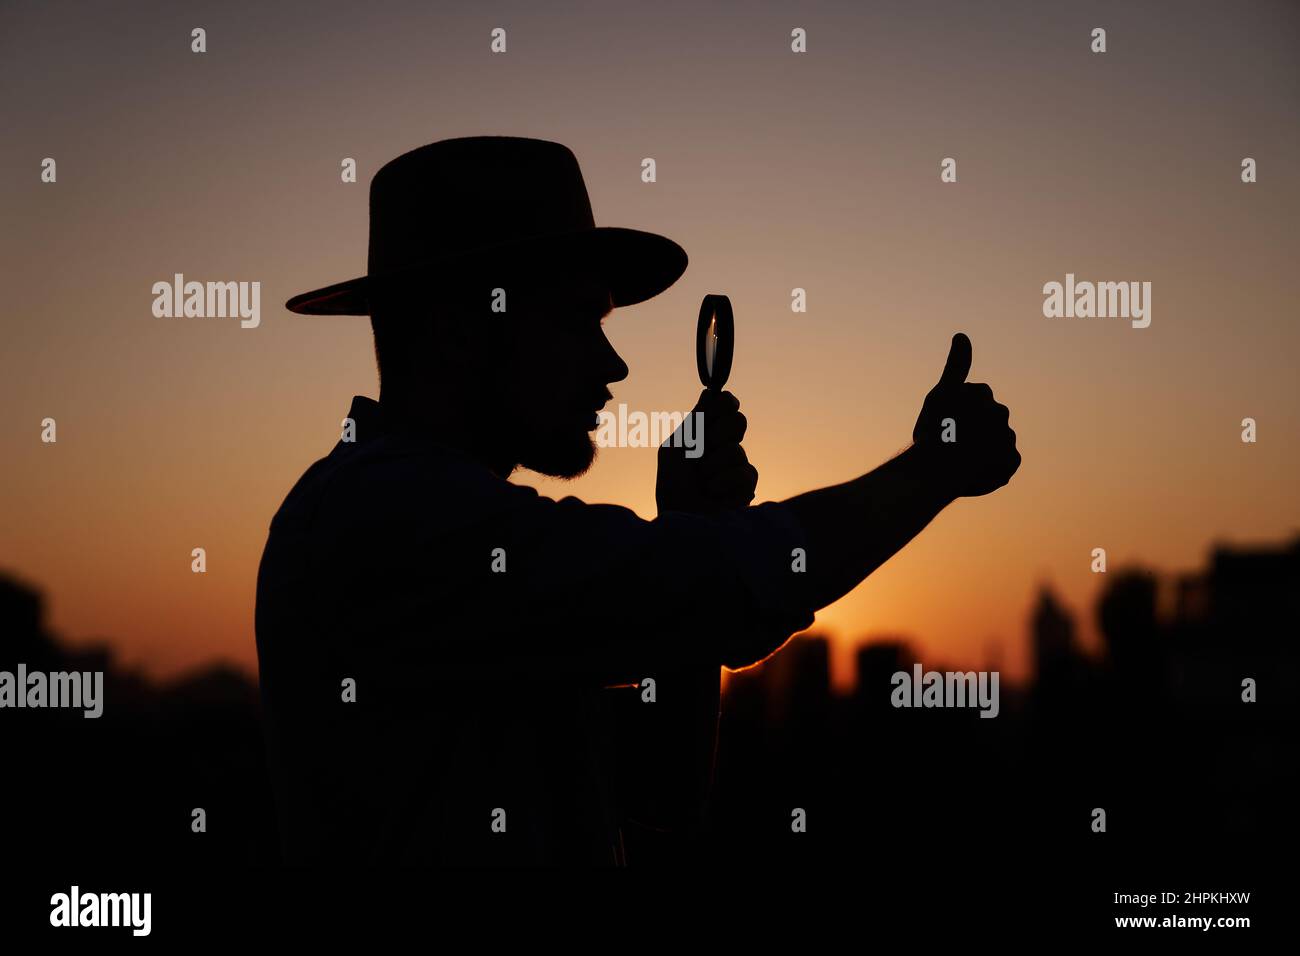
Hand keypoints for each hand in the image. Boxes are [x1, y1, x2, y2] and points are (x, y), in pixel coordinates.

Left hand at [656, 389, 757, 514]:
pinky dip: (722, 481)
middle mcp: (724, 446)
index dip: (725, 403)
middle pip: (738, 420)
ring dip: (711, 467)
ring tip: (701, 483)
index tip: (720, 404)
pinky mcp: (747, 487)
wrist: (679, 520)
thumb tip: (709, 392)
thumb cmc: (672, 486)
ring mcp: (738, 466)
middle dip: (716, 434)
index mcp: (705, 434)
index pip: (726, 407)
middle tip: (700, 451)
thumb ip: (694, 422)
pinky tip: (713, 493)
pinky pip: (744, 472)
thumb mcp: (675, 449)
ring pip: (736, 450)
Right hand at [912, 333, 1020, 498]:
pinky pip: (1001, 466)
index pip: (966, 401)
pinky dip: (989, 470)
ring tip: (958, 461)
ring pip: (991, 444)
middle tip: (948, 442)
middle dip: (969, 430)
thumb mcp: (941, 393)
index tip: (940, 422)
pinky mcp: (1011, 464)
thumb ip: (956, 365)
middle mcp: (1000, 413)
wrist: (940, 471)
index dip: (950, 413)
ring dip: (979, 451)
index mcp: (982, 394)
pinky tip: (971, 473)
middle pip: (981, 422)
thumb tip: (962, 334)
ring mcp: (1007, 439)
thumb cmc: (935, 429)